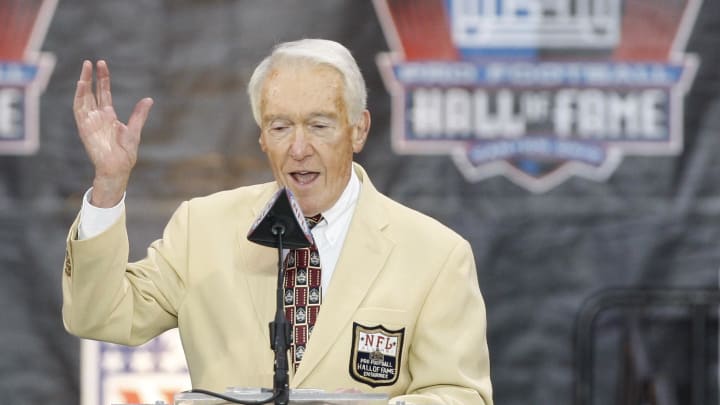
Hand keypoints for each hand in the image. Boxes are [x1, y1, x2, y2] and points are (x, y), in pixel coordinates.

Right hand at [73, 60, 152, 206]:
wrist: (117, 167)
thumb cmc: (125, 152)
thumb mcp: (135, 130)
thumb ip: (139, 114)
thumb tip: (149, 99)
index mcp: (109, 115)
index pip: (104, 92)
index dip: (103, 79)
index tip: (102, 65)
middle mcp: (98, 116)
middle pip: (92, 92)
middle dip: (91, 77)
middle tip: (91, 62)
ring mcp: (90, 121)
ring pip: (84, 97)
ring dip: (83, 83)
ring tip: (85, 68)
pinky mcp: (84, 127)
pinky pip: (79, 109)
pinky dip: (79, 97)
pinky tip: (81, 84)